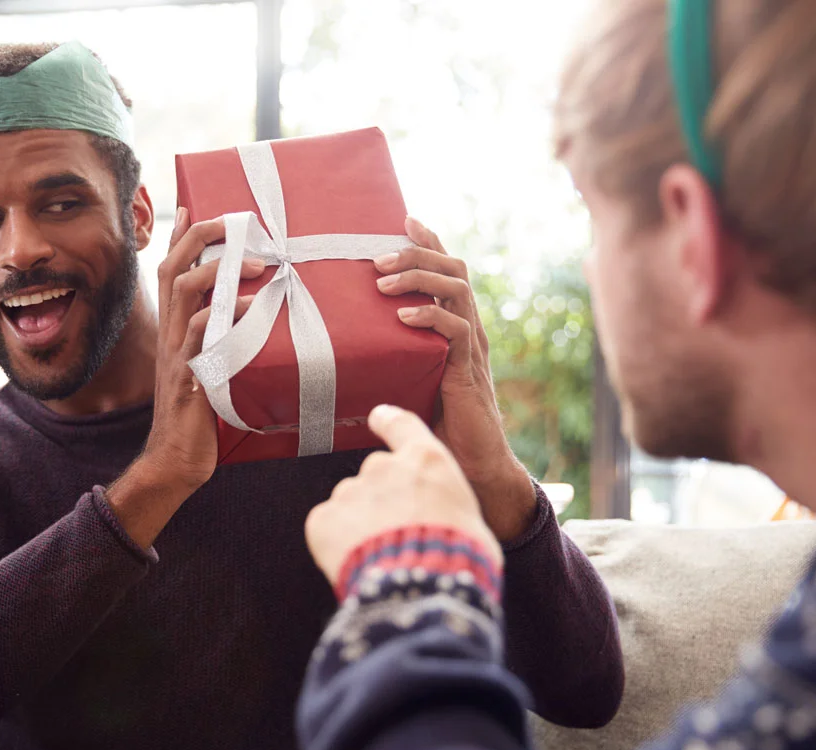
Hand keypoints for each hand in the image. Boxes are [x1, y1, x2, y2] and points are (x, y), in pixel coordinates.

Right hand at [138, 208, 262, 491]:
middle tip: (233, 220)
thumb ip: (218, 343)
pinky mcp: (190, 374)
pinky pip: (204, 334)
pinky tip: (254, 306)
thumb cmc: (198, 419)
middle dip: (198, 237)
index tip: (192, 208)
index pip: (169, 273)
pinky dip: (228, 314)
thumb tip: (245, 322)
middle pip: (172, 269)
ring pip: (184, 292)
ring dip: (219, 269)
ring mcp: (177, 353)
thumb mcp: (207, 369)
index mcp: (173, 331)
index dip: (178, 240)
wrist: (175, 461)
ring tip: (256, 262)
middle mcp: (170, 335)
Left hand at [306, 404, 501, 587]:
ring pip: (351, 502)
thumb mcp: (472, 520)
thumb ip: (445, 503)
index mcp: (426, 460)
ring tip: (380, 556)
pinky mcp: (324, 519)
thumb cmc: (459, 559)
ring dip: (361, 523)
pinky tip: (357, 562)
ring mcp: (351, 490)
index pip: (401, 425)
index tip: (378, 417)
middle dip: (383, 498)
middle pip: (377, 474)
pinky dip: (337, 543)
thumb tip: (444, 517)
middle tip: (398, 534)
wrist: (421, 589)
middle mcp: (384, 467)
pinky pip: (328, 526)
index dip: (388, 421)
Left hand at [374, 217, 536, 540]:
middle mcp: (468, 329)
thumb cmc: (436, 425)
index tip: (405, 218)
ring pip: (456, 290)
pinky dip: (429, 317)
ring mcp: (472, 348)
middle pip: (453, 269)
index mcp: (455, 325)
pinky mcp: (468, 371)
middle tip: (377, 256)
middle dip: (417, 253)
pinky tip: (403, 316)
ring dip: (418, 278)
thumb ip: (389, 357)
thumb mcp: (407, 378)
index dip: (430, 242)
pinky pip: (455, 331)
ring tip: (383, 281)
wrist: (472, 465)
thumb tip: (343, 347)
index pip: (447, 271)